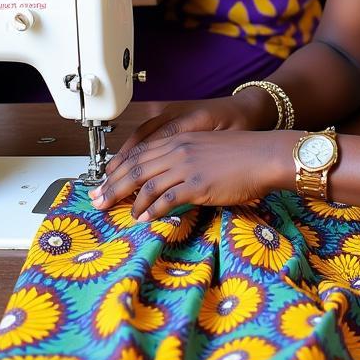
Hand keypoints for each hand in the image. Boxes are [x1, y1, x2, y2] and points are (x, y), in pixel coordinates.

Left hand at [89, 129, 293, 218]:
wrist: (262, 156)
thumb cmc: (239, 154)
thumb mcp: (204, 148)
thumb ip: (183, 157)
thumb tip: (165, 179)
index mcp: (179, 139)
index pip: (139, 153)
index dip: (117, 169)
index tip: (104, 182)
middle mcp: (178, 150)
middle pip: (135, 168)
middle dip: (113, 186)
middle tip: (97, 200)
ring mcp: (186, 167)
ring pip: (145, 184)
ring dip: (128, 201)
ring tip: (118, 212)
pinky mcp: (197, 185)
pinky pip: (166, 199)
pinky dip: (152, 211)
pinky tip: (145, 219)